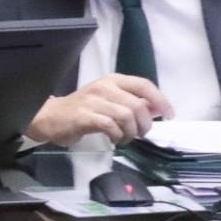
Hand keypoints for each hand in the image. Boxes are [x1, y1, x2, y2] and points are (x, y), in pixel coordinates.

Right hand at [25, 72, 173, 145]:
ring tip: (127, 138)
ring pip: (126, 116)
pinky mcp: (84, 117)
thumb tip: (156, 109)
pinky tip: (116, 139)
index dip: (160, 100)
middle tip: (141, 133)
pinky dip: (118, 136)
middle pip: (138, 104)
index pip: (143, 85)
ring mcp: (93, 101)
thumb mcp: (109, 100)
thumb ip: (131, 102)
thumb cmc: (83, 110)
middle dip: (145, 123)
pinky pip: (110, 126)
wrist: (51, 116)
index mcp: (113, 80)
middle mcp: (104, 87)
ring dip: (132, 132)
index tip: (169, 115)